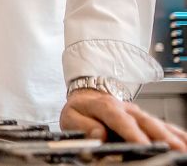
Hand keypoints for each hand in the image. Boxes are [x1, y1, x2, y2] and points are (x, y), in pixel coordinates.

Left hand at [61, 89, 186, 150]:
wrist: (87, 98)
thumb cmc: (81, 110)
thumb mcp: (71, 117)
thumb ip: (83, 126)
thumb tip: (99, 134)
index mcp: (105, 106)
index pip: (119, 119)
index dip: (131, 132)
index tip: (142, 144)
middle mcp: (127, 109)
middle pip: (146, 122)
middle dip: (161, 136)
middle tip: (174, 149)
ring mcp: (139, 114)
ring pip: (159, 124)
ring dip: (173, 137)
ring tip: (183, 149)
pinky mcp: (147, 121)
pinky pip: (165, 127)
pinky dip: (177, 134)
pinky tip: (186, 143)